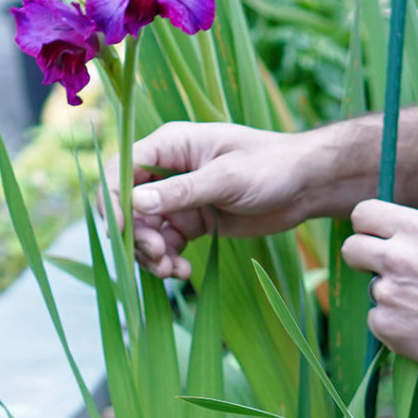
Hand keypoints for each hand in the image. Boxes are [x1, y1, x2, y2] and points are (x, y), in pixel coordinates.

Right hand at [125, 122, 344, 278]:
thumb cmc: (270, 167)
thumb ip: (182, 192)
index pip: (121, 169)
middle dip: (136, 235)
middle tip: (158, 255)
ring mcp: (177, 198)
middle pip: (128, 206)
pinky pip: (166, 244)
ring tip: (171, 270)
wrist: (305, 186)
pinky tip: (181, 272)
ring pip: (144, 230)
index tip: (120, 231)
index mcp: (170, 146)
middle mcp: (167, 171)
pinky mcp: (191, 222)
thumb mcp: (226, 178)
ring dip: (150, 254)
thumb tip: (136, 202)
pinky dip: (168, 261)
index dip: (112, 200)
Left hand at [339, 199, 417, 381]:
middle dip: (364, 257)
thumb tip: (406, 234)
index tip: (375, 236)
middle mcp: (396, 259)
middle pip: (351, 248)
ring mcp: (388, 295)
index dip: (368, 226)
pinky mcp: (387, 327)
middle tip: (387, 270)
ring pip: (373, 289)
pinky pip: (378, 320)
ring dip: (392, 296)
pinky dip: (396, 324)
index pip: (364, 214)